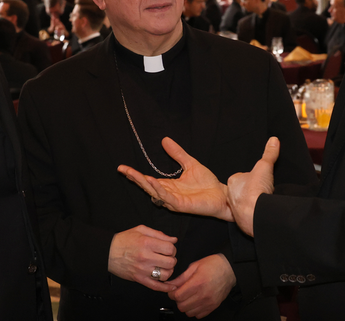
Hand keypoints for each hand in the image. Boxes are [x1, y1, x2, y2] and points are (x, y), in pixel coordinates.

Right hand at [108, 225, 177, 291]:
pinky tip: (171, 286)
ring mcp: (143, 270)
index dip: (172, 248)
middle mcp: (146, 257)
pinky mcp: (139, 279)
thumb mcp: (140, 230)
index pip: (170, 248)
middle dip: (172, 259)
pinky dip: (166, 288)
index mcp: (147, 243)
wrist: (108, 252)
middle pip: (170, 262)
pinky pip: (156, 286)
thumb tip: (174, 239)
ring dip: (168, 271)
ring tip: (164, 266)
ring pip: (166, 275)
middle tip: (166, 257)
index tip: (168, 248)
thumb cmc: (124, 240)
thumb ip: (159, 234)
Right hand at [118, 137, 232, 221]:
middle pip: (147, 186)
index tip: (123, 167)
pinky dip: (158, 189)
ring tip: (134, 174)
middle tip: (123, 169)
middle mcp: (168, 194)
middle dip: (134, 178)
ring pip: (154, 192)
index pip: (148, 180)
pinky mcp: (181, 205)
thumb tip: (165, 140)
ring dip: (143, 183)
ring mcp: (173, 200)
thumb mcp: (190, 164)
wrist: (221, 195)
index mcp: (168, 186)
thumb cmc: (207, 184)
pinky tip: (151, 181)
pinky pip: (166, 197)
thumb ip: (177, 154)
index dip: (136, 174)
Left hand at [166, 254, 234, 317]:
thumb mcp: (194, 266)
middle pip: (182, 306)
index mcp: (197, 283)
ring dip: (186, 306)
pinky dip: (194, 310)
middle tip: (180, 293)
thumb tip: (170, 284)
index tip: (173, 290)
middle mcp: (203, 295)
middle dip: (178, 300)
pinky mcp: (213, 306)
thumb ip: (181, 277)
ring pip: (189, 312)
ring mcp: (209, 302)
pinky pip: (199, 315)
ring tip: (188, 297)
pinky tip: (195, 301)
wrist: (229, 269)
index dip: (172, 294)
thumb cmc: (213, 265)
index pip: (178, 296)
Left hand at [227, 137, 280, 236]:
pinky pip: (248, 216)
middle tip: (263, 192)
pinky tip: (262, 214)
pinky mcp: (242, 222)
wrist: (255, 214)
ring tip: (264, 203)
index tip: (261, 181)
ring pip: (244, 204)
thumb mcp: (265, 167)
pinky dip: (254, 215)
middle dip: (252, 192)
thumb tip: (274, 139)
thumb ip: (269, 153)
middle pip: (243, 191)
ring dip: (253, 204)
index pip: (243, 177)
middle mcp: (230, 196)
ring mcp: (235, 210)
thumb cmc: (256, 189)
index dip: (253, 178)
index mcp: (233, 181)